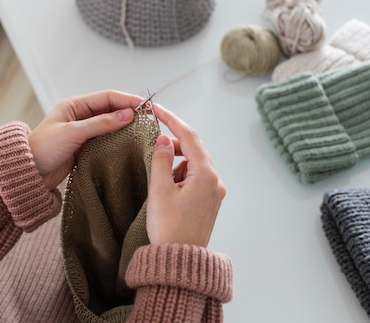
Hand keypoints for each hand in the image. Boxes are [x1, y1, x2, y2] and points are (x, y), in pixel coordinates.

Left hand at [28, 90, 143, 189]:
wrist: (29, 174)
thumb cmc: (43, 149)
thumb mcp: (73, 133)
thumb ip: (101, 123)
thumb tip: (127, 114)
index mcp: (74, 105)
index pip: (107, 97)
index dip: (127, 99)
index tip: (145, 105)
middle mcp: (80, 116)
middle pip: (111, 109)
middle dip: (129, 112)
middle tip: (149, 117)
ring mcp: (83, 131)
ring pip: (110, 125)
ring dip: (125, 127)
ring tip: (143, 130)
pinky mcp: (85, 147)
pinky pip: (106, 139)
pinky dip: (118, 140)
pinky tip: (130, 144)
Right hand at [146, 105, 225, 246]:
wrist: (178, 260)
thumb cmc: (169, 228)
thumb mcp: (159, 190)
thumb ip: (160, 160)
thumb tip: (163, 139)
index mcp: (205, 175)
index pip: (189, 137)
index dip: (172, 120)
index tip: (157, 110)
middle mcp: (215, 181)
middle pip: (194, 149)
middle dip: (173, 143)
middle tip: (154, 142)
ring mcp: (214, 192)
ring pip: (194, 164)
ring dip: (176, 163)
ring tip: (160, 179)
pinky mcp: (209, 201)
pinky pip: (196, 178)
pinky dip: (181, 175)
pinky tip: (168, 188)